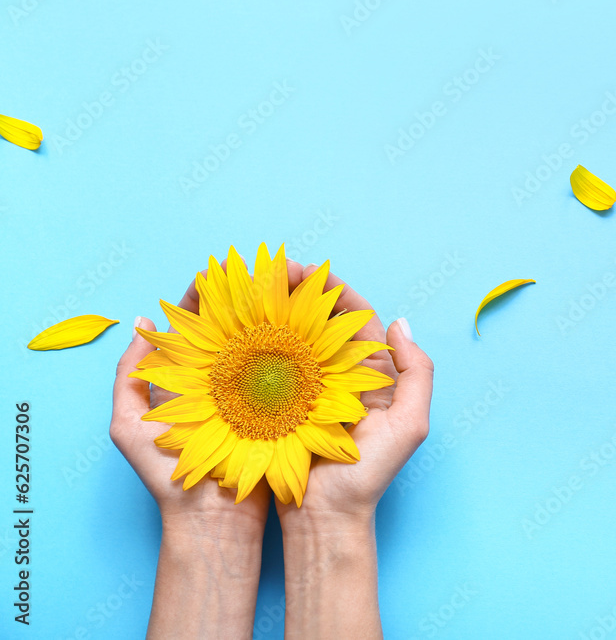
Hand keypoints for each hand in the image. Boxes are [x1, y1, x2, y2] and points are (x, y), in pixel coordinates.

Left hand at [111, 262, 269, 639]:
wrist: (213, 522)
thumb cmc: (169, 479)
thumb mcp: (130, 426)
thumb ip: (130, 376)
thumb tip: (142, 324)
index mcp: (186, 377)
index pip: (194, 322)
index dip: (205, 293)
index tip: (221, 268)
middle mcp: (221, 379)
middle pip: (235, 323)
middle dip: (250, 293)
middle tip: (268, 267)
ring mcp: (252, 392)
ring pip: (267, 341)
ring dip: (279, 312)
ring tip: (292, 285)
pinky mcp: (279, 408)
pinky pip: (291, 369)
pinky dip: (301, 345)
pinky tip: (310, 325)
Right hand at [276, 263, 433, 639]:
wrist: (326, 520)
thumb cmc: (370, 476)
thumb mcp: (410, 425)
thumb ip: (417, 373)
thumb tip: (399, 322)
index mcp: (372, 373)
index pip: (354, 316)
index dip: (332, 289)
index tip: (304, 269)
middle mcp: (340, 375)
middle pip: (319, 320)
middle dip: (296, 291)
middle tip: (267, 272)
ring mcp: (308, 389)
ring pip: (291, 338)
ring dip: (272, 312)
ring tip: (248, 289)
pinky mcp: (279, 405)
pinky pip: (268, 367)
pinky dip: (255, 345)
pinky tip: (237, 330)